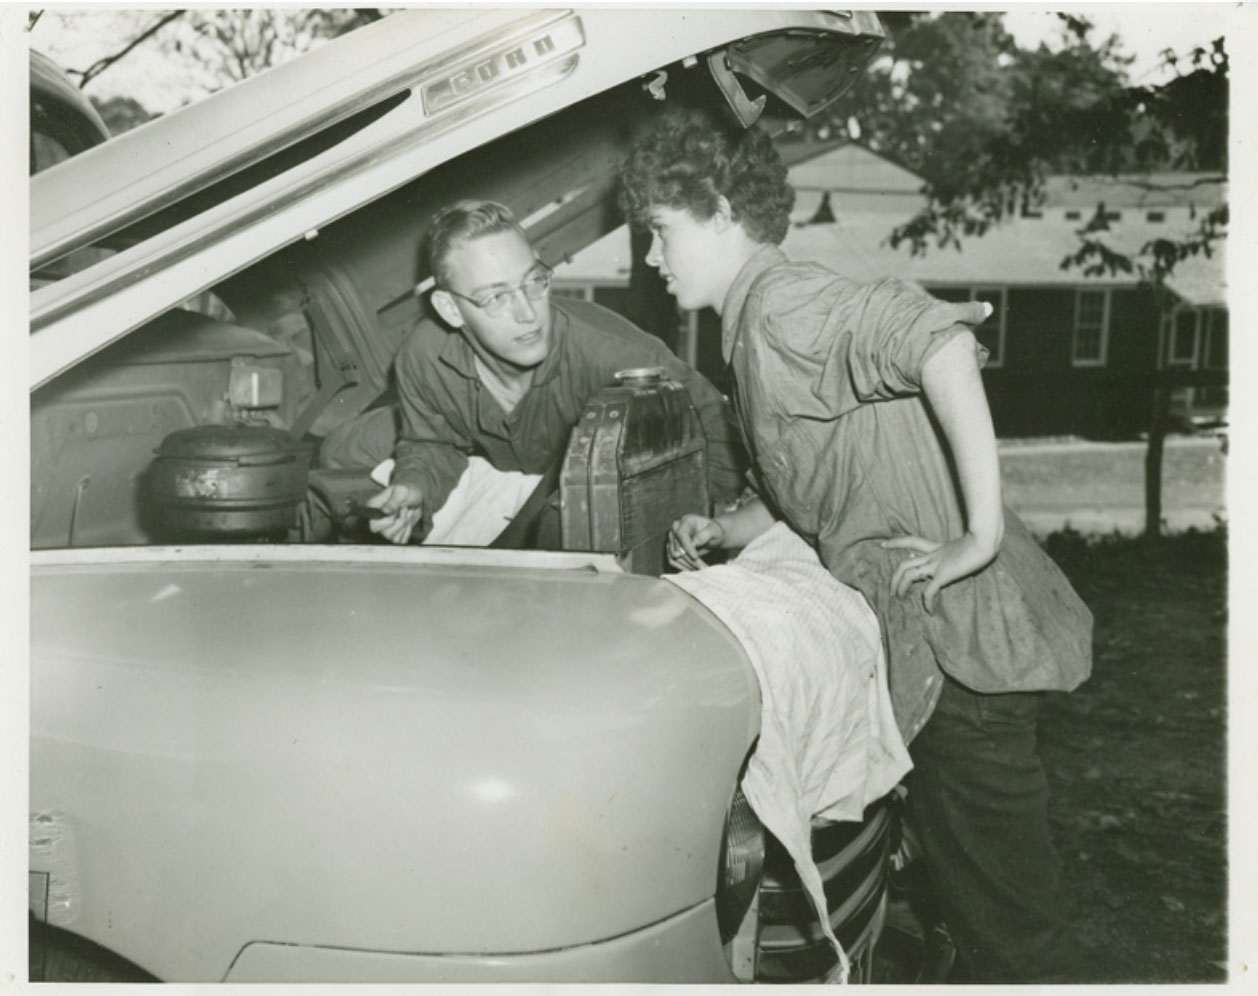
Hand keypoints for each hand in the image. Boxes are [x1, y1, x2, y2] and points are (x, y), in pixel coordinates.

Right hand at [366, 483, 423, 544]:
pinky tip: (407, 521)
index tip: (396, 510)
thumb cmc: (407, 492)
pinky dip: (407, 531)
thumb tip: (385, 511)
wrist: (416, 498)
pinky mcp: (394, 534)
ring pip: (393, 538)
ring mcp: (385, 528)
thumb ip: (393, 501)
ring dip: (404, 525)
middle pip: (385, 533)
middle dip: (399, 522)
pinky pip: (401, 540)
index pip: (373, 525)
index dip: (387, 521)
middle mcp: (377, 520)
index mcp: (373, 507)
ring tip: (406, 513)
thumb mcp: (402, 492)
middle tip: (404, 510)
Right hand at [668, 514, 725, 570]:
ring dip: (686, 565)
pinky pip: (672, 560)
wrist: (712, 536)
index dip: (687, 547)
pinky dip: (682, 567)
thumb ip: (705, 534)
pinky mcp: (672, 548)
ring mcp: (672, 539)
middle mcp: (676, 528)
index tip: (695, 557)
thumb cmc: (714, 532)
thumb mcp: (715, 531)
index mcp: (686, 521)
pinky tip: (692, 570)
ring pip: (673, 556)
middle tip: (702, 567)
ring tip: (699, 569)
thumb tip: (694, 543)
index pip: (681, 534)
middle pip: (676, 547)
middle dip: (689, 559)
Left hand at [883, 531, 999, 611]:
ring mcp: (937, 564)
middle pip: (904, 564)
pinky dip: (928, 602)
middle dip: (894, 578)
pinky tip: (930, 611)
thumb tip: (954, 558)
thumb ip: (956, 551)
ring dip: (901, 588)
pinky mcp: (944, 573)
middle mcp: (933, 555)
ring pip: (909, 575)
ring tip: (901, 600)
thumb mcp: (964, 545)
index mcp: (937, 548)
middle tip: (891, 590)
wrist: (986, 539)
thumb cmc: (982, 540)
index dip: (896, 543)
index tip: (883, 545)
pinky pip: (929, 591)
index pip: (911, 541)